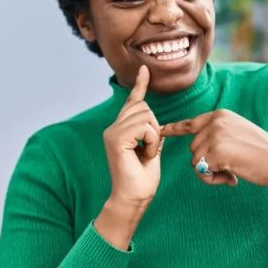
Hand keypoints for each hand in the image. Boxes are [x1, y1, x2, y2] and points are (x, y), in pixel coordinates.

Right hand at [104, 65, 162, 204]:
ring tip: (144, 155)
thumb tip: (155, 123)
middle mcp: (113, 128)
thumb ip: (151, 134)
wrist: (133, 198)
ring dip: (153, 137)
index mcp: (120, 129)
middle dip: (155, 128)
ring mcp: (112, 132)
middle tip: (148, 150)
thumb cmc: (142, 180)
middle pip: (144, 107)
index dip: (140, 85)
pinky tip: (143, 155)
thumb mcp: (151, 151)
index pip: (133, 101)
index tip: (145, 69)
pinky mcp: (116, 139)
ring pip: (146, 116)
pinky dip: (150, 141)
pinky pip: (144, 128)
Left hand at [160, 109, 267, 216]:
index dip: (174, 129)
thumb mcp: (239, 136)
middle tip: (228, 169)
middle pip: (192, 148)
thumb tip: (201, 161)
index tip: (160, 130)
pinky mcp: (217, 152)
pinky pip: (201, 172)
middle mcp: (216, 122)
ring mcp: (216, 135)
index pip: (191, 123)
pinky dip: (213, 180)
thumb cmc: (263, 155)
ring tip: (231, 173)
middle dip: (206, 164)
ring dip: (210, 173)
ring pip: (195, 161)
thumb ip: (219, 139)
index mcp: (221, 115)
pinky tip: (231, 178)